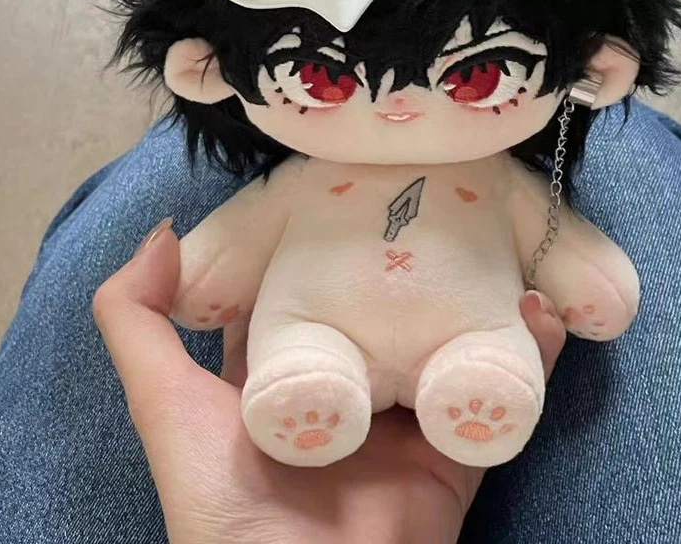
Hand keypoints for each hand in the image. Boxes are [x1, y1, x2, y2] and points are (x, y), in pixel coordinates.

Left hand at [93, 218, 565, 543]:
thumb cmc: (225, 501)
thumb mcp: (165, 405)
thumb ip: (137, 322)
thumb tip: (163, 229)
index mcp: (290, 370)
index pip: (312, 286)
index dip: (328, 236)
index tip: (357, 179)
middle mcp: (352, 387)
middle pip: (391, 307)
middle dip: (417, 256)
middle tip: (448, 194)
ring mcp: (407, 418)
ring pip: (451, 339)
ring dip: (483, 295)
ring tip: (508, 239)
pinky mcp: (455, 450)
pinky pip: (499, 392)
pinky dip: (529, 354)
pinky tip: (543, 310)